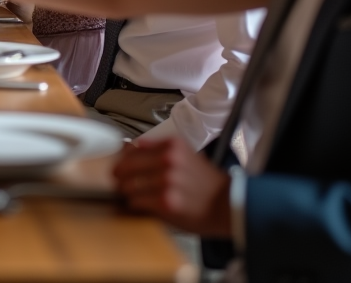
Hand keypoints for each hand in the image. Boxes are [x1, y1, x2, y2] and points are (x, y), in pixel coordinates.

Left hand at [111, 137, 232, 236]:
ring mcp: (167, 180)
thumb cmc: (207, 184)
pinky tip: (143, 206)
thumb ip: (159, 150)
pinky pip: (136, 202)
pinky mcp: (165, 201)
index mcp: (172, 145)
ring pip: (127, 185)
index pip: (131, 149)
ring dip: (127, 193)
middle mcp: (169, 159)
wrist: (230, 205)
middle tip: (120, 184)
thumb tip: (127, 149)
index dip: (122, 160)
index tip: (120, 167)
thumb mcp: (186, 156)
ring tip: (133, 196)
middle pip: (125, 166)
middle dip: (120, 177)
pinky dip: (135, 205)